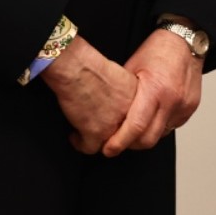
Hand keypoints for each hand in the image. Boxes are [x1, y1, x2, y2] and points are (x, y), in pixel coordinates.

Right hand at [42, 36, 136, 153]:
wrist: (78, 68)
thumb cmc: (92, 66)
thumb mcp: (120, 77)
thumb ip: (125, 93)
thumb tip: (117, 101)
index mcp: (138, 99)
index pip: (139, 121)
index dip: (126, 125)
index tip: (118, 125)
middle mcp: (129, 115)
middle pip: (127, 136)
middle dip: (114, 136)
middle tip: (104, 132)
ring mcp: (113, 126)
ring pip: (109, 145)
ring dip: (97, 141)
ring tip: (87, 134)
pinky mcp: (95, 133)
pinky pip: (90, 148)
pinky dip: (80, 143)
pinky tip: (75, 137)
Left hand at [106, 27, 204, 155]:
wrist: (185, 40)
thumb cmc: (157, 50)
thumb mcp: (132, 67)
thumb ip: (123, 92)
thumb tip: (106, 113)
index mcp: (155, 89)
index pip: (136, 127)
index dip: (119, 142)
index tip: (107, 149)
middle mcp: (172, 101)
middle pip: (148, 139)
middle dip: (130, 145)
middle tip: (116, 143)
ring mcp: (184, 106)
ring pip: (160, 135)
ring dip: (145, 137)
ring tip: (133, 129)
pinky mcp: (190, 108)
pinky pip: (171, 127)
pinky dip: (159, 127)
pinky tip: (150, 118)